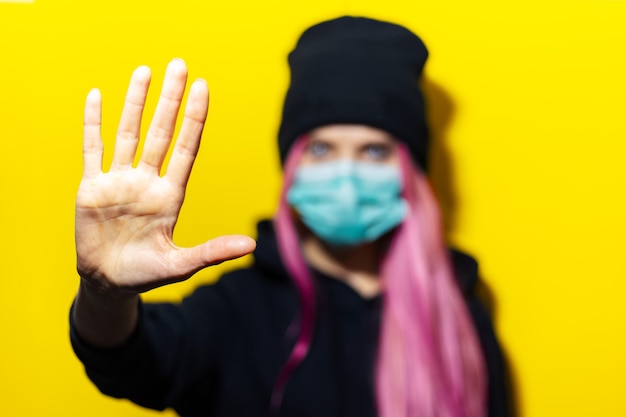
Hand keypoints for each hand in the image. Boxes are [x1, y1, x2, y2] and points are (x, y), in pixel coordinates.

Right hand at [76, 59, 255, 293]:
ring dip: (135, 103)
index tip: (202, 88)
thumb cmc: (146, 274)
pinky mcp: (92, 187)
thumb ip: (212, 251)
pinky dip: (93, 124)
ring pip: (128, 133)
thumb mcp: (180, 264)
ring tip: (145, 71)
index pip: (186, 148)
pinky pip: (92, 149)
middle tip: (179, 65)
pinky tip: (98, 97)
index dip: (194, 118)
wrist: (109, 282)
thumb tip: (251, 245)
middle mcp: (147, 181)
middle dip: (170, 100)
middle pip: (161, 132)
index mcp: (170, 196)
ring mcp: (119, 181)